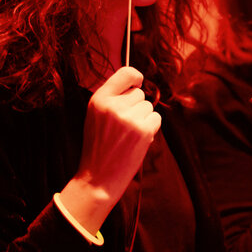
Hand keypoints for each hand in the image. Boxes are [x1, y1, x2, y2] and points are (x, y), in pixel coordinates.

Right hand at [60, 67, 160, 233]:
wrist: (98, 179)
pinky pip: (156, 119)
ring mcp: (128, 118)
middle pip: (139, 93)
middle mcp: (113, 106)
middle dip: (135, 107)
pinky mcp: (142, 131)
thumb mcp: (95, 117)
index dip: (135, 77)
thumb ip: (112, 99)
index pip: (125, 73)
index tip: (137, 82)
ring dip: (143, 119)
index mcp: (98, 99)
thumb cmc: (98, 148)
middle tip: (123, 127)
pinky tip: (137, 141)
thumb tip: (136, 84)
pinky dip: (150, 129)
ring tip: (127, 136)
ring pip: (148, 107)